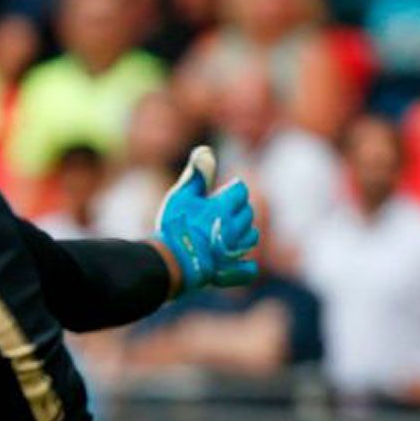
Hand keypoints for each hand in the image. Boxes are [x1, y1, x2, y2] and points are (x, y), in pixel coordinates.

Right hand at [156, 145, 259, 292]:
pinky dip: (245, 266)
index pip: (241, 191)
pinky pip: (249, 268)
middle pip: (247, 213)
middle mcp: (234, 228)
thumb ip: (196, 174)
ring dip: (242, 233)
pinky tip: (239, 262)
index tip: (219, 195)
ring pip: (251, 237)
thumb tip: (206, 149)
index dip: (231, 192)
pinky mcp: (230, 271)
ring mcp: (234, 251)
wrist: (168, 262)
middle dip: (237, 211)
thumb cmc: (173, 227)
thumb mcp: (180, 196)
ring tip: (225, 234)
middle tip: (217, 215)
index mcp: (223, 207)